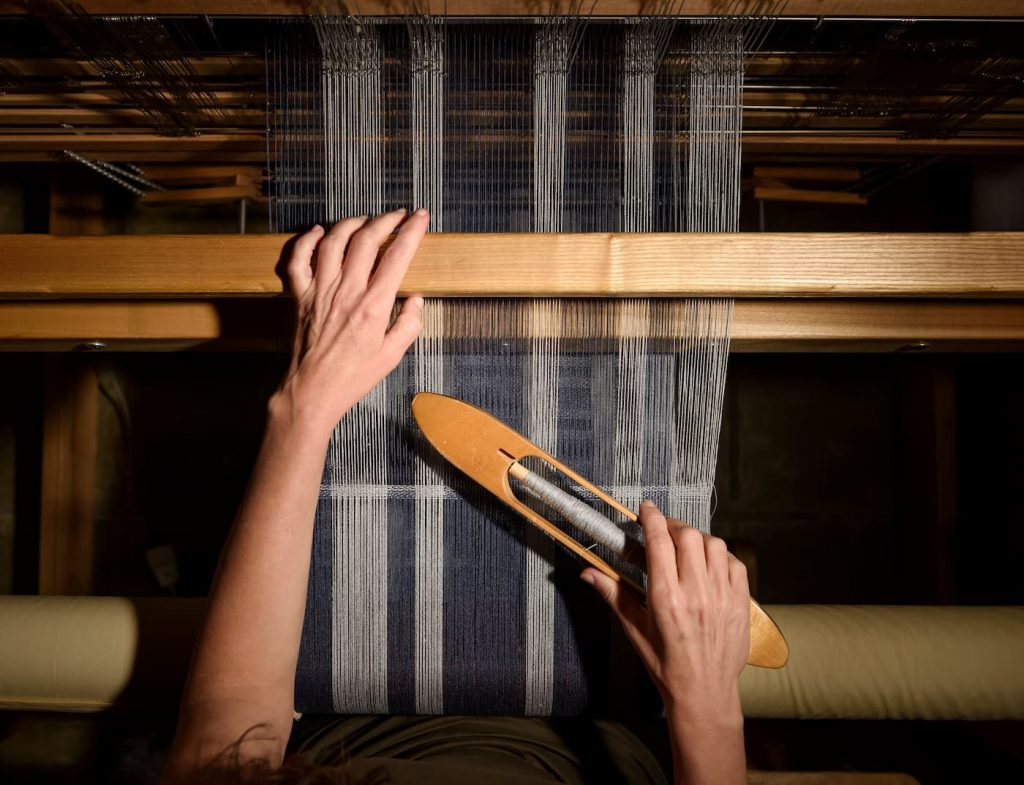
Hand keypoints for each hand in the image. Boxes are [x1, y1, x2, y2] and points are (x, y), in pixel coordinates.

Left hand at [271, 209, 426, 437]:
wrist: (313, 391)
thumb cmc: (354, 377)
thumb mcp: (392, 356)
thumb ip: (409, 324)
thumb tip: (416, 300)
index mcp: (374, 305)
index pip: (397, 256)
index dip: (412, 232)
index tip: (420, 218)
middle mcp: (346, 291)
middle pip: (366, 240)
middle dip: (385, 221)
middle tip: (398, 216)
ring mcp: (320, 291)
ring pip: (333, 241)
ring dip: (351, 224)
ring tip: (365, 220)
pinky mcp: (300, 296)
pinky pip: (298, 260)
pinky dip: (307, 240)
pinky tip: (319, 232)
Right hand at [581, 501, 749, 723]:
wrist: (704, 693)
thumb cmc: (666, 665)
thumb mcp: (634, 630)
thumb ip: (613, 594)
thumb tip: (588, 573)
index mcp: (666, 599)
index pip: (659, 542)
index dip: (652, 518)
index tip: (647, 508)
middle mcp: (696, 593)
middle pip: (688, 536)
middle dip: (673, 527)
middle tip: (664, 532)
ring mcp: (722, 596)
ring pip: (714, 545)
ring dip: (698, 540)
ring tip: (686, 549)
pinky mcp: (741, 602)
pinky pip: (735, 562)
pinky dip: (721, 556)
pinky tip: (708, 565)